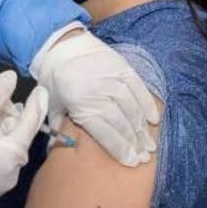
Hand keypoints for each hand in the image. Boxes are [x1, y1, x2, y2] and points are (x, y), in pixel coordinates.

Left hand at [33, 31, 159, 166]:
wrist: (62, 45)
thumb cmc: (55, 79)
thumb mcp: (52, 104)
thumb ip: (59, 129)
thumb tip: (57, 152)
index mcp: (80, 105)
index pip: (105, 133)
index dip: (120, 149)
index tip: (132, 162)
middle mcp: (99, 93)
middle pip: (122, 123)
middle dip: (136, 143)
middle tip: (145, 157)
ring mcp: (112, 79)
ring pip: (133, 109)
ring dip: (143, 129)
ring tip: (150, 144)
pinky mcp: (123, 68)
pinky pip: (139, 89)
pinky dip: (148, 105)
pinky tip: (154, 120)